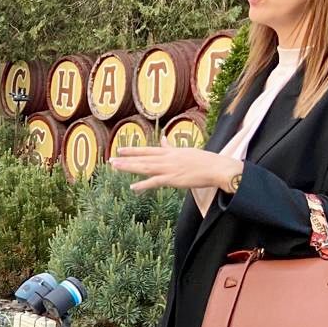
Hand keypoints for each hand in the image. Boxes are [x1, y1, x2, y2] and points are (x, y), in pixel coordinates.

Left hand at [110, 145, 241, 191]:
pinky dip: (143, 185)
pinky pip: (155, 182)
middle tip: (110, 160)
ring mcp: (169, 168)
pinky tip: (133, 187)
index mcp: (170, 152)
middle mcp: (167, 158)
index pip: (148, 150)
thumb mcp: (185, 150)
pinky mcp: (173, 179)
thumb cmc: (204, 160)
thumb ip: (171, 147)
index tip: (120, 149)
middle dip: (126, 159)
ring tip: (115, 167)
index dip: (133, 150)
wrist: (217, 167)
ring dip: (129, 167)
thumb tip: (163, 139)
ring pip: (145, 168)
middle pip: (143, 158)